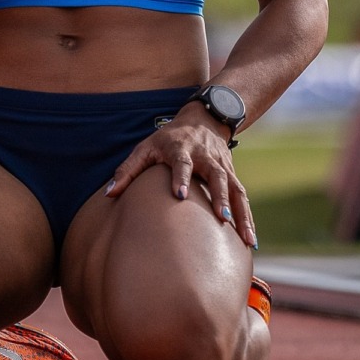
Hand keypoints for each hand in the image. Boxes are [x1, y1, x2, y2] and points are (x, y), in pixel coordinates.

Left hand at [105, 107, 257, 249]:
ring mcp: (222, 166)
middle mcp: (205, 157)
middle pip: (216, 175)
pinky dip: (247, 217)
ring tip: (246, 239)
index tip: (180, 195)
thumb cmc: (167, 138)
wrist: (202, 120)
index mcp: (181, 149)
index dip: (181, 177)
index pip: (182, 163)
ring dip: (241, 213)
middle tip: (220, 218)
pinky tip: (250, 240)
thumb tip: (109, 194)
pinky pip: (242, 197)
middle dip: (220, 196)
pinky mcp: (232, 174)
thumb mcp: (145, 147)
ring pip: (236, 188)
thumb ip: (127, 170)